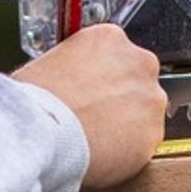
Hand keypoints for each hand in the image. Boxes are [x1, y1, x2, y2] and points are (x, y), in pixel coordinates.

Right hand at [15, 24, 165, 191]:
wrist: (42, 133)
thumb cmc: (36, 100)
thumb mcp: (47, 64)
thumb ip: (71, 68)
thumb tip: (67, 80)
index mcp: (110, 38)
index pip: (115, 54)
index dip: (101, 76)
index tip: (93, 89)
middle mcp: (139, 63)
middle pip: (135, 81)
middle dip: (118, 98)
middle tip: (94, 115)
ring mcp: (151, 99)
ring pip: (143, 113)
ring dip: (126, 124)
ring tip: (94, 138)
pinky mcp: (154, 134)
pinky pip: (142, 143)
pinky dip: (127, 150)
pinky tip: (102, 153)